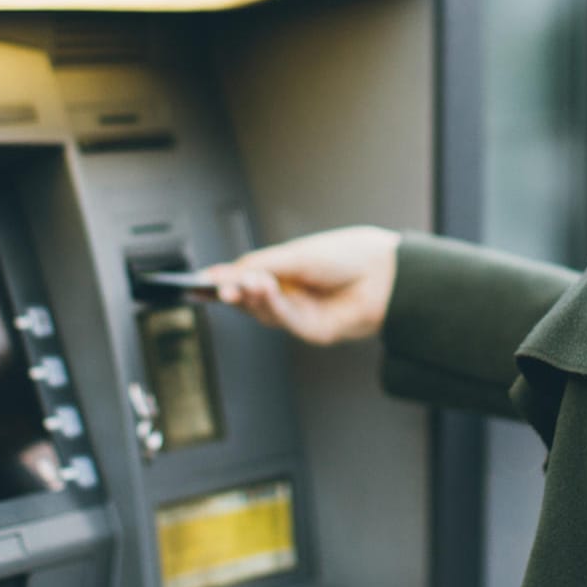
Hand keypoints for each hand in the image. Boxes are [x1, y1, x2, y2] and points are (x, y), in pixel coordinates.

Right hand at [201, 226, 398, 345]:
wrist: (387, 273)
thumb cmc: (349, 256)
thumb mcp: (296, 255)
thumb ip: (261, 265)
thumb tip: (227, 272)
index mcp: (288, 271)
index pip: (248, 278)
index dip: (224, 282)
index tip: (199, 282)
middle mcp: (293, 293)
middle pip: (251, 299)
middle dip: (233, 292)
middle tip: (218, 286)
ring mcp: (303, 313)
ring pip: (265, 312)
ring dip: (252, 297)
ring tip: (246, 283)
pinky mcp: (314, 331)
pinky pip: (285, 321)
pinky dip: (272, 306)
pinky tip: (266, 291)